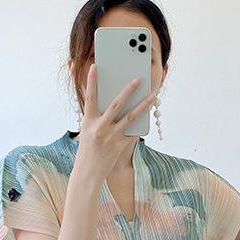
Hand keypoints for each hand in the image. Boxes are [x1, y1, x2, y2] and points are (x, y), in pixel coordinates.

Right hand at [76, 63, 154, 181]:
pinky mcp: (120, 145)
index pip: (90, 97)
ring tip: (153, 95)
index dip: (92, 81)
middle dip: (127, 90)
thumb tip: (111, 101)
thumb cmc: (87, 149)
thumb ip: (97, 116)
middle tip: (137, 78)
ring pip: (130, 117)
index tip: (95, 67)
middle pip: (116, 104)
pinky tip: (149, 114)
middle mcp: (100, 127)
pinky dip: (141, 122)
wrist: (88, 173)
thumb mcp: (87, 130)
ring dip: (143, 105)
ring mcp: (111, 136)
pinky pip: (133, 131)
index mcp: (88, 121)